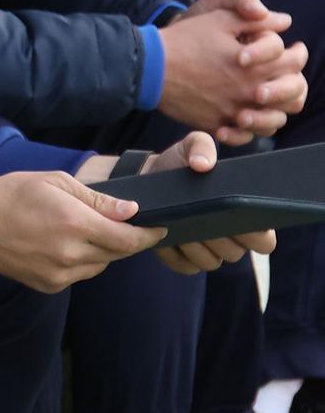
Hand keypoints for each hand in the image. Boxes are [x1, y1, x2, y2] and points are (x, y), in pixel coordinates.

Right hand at [0, 172, 159, 290]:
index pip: (129, 238)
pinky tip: (61, 243)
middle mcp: (71, 254)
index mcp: (75, 224)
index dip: (150, 233)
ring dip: (103, 250)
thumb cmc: (10, 194)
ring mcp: (60, 274)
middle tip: (122, 223)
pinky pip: (80, 274)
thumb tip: (131, 210)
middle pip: (119, 253)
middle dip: (126, 238)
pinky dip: (82, 260)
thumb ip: (96, 199)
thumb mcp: (54, 182)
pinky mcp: (50, 285)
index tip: (161, 226)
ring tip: (81, 230)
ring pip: (101, 265)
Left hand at [135, 131, 280, 274]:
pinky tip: (166, 236)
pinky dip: (176, 253)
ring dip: (197, 246)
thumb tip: (202, 164)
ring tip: (182, 224)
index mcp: (243, 218)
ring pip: (211, 262)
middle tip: (203, 218)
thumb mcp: (191, 146)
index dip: (257, 235)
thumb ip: (202, 146)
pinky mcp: (182, 260)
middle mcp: (230, 241)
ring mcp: (207, 253)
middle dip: (220, 237)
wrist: (148, 176)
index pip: (264, 241)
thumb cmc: (180, 164)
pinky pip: (185, 265)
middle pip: (235, 253)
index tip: (240, 218)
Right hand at [161, 0, 303, 143]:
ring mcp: (233, 112)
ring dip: (276, 109)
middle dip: (293, 82)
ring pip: (273, 120)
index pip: (293, 63)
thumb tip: (284, 21)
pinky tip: (244, 116)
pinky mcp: (215, 124)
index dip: (298, 53)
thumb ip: (256, 19)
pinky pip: (244, 136)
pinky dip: (249, 129)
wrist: (148, 67)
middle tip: (287, 75)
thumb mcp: (220, 19)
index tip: (295, 50)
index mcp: (255, 66)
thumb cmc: (184, 40)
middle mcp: (249, 93)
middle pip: (292, 95)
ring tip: (268, 99)